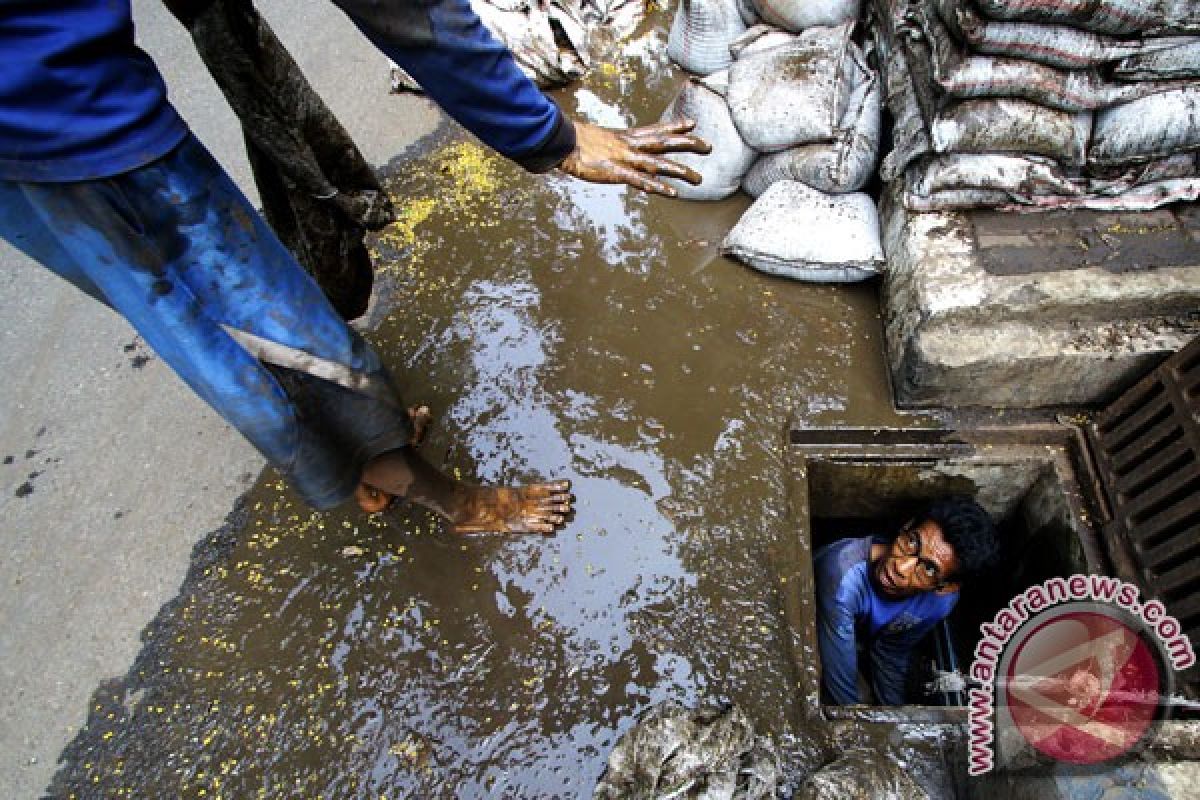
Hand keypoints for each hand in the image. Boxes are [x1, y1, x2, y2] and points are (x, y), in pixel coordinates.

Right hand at [558, 119, 711, 196]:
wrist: (560, 140)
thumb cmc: (574, 140)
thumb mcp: (596, 138)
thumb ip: (608, 143)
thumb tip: (606, 144)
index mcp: (625, 137)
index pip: (655, 129)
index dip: (674, 125)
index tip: (691, 123)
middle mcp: (629, 145)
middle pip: (665, 142)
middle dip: (688, 143)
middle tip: (708, 146)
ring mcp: (624, 159)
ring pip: (658, 163)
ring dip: (679, 171)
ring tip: (698, 179)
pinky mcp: (615, 173)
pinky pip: (640, 181)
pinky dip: (657, 186)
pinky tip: (672, 193)